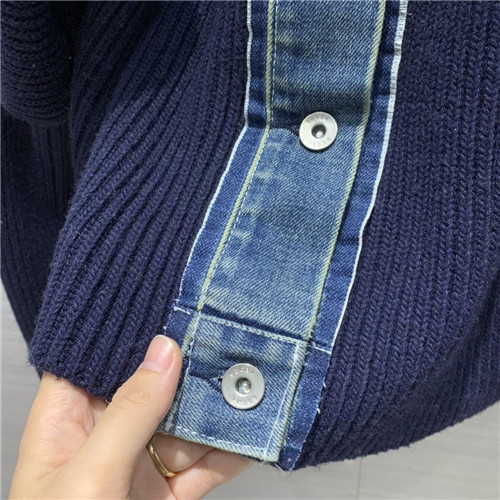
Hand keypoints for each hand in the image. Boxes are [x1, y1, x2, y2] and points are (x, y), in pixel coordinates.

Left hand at [9, 335, 252, 498]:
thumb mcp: (90, 478)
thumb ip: (130, 411)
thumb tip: (163, 351)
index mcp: (67, 420)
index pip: (94, 357)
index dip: (127, 329)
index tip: (166, 300)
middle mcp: (105, 434)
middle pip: (151, 385)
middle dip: (188, 368)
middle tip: (225, 334)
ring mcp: (140, 463)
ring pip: (185, 422)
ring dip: (217, 408)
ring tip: (251, 379)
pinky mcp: (169, 491)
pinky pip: (205, 463)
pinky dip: (230, 451)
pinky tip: (254, 432)